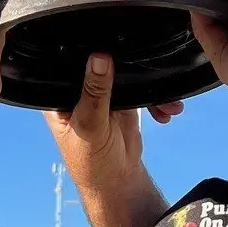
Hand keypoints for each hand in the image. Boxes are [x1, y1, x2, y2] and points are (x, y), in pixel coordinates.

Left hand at [44, 53, 181, 194]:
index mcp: (59, 92)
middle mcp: (79, 89)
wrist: (115, 180)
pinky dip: (155, 97)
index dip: (89, 50)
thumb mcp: (90, 127)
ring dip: (149, 84)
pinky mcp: (123, 98)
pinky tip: (165, 110)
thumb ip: (95, 93)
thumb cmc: (90, 161)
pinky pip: (141, 88)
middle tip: (147, 68)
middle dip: (127, 65)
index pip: (70, 62)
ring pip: (125, 74)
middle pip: (100, 62)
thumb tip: (99, 58)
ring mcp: (102, 92)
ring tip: (168, 104)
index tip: (110, 46)